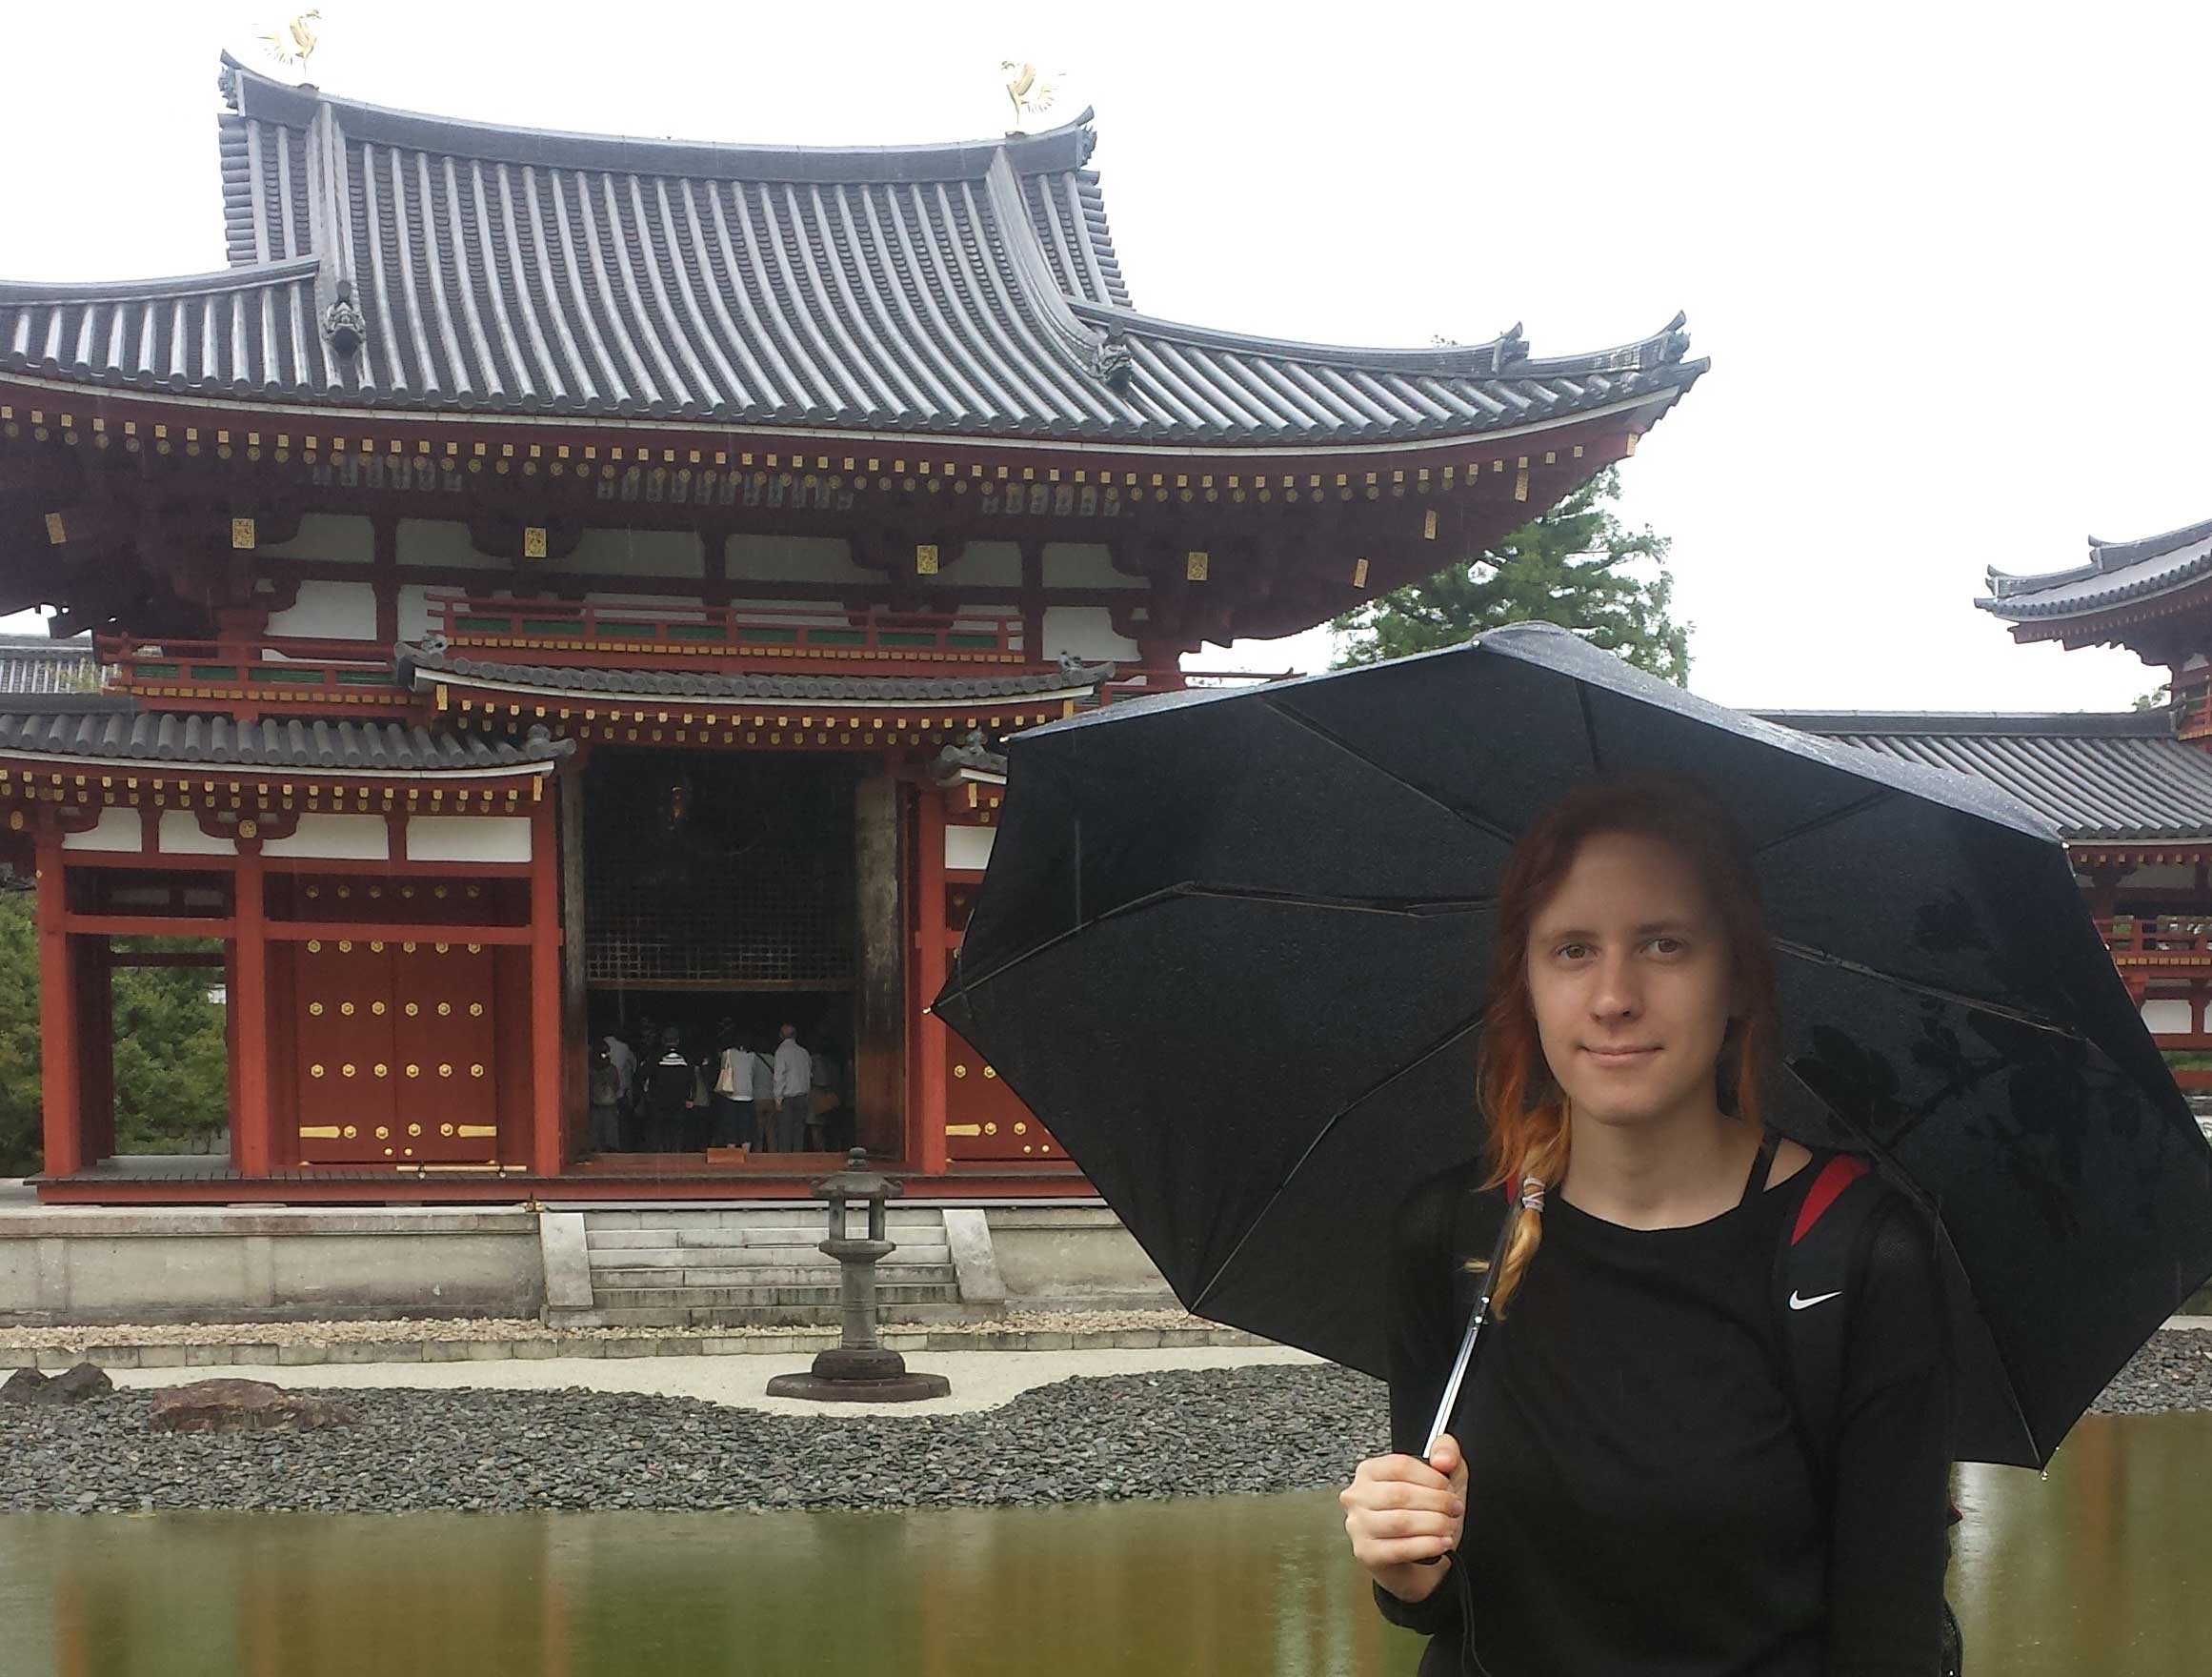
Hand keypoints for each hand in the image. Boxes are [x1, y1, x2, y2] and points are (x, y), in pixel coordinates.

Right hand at [1340, 1434, 1467, 1595]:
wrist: (1418, 1561)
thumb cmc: (1423, 1516)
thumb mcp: (1441, 1477)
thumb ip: (1446, 1452)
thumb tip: (1442, 1459)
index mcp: (1369, 1471)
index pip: (1400, 1466)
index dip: (1431, 1477)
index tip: (1449, 1488)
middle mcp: (1357, 1496)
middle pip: (1400, 1493)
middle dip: (1436, 1503)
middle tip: (1453, 1510)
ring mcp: (1358, 1525)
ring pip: (1400, 1521)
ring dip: (1434, 1525)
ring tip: (1448, 1527)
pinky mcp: (1366, 1553)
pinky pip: (1400, 1548)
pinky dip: (1428, 1545)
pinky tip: (1441, 1543)